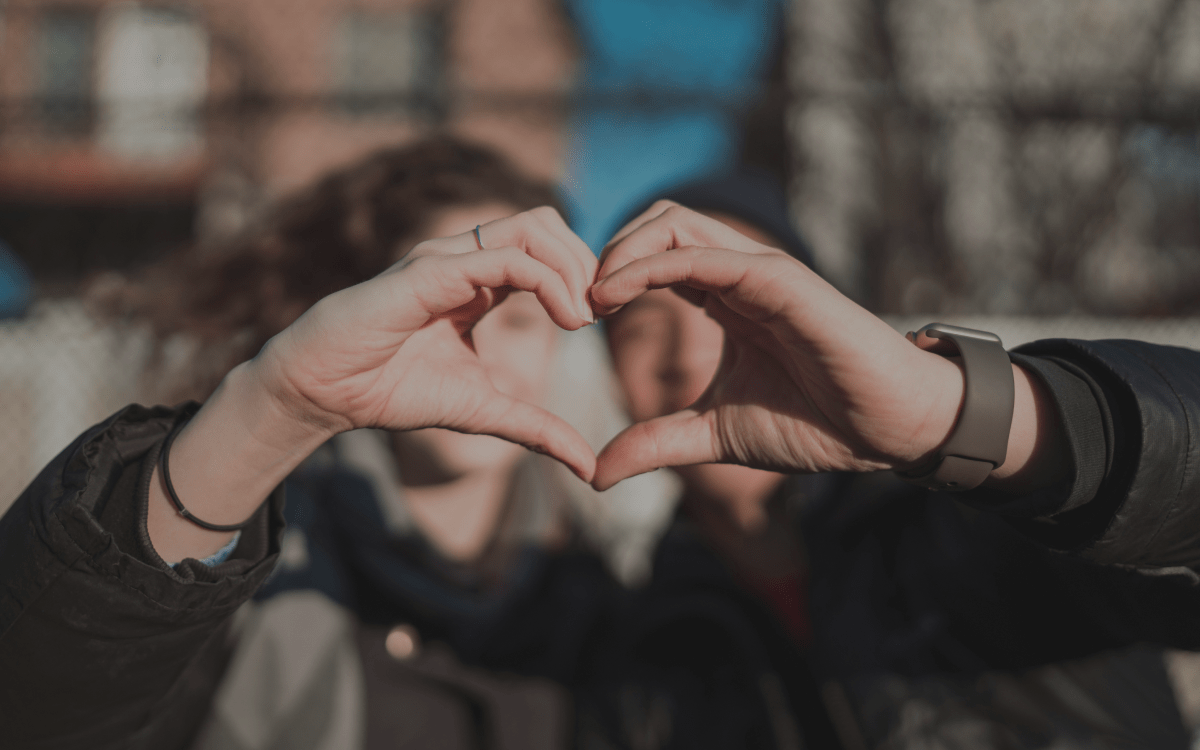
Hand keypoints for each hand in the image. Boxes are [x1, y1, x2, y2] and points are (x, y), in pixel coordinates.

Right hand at [149, 207, 598, 564]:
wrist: (324, 392)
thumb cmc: (391, 390)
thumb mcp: (483, 411)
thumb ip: (536, 428)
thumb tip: (589, 467)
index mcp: (479, 281)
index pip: (547, 249)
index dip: (583, 276)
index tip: (603, 321)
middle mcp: (465, 259)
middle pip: (547, 223)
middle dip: (586, 262)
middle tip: (602, 313)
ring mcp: (447, 258)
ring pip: (532, 227)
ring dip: (573, 266)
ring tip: (584, 316)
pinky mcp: (429, 271)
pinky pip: (503, 258)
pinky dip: (548, 281)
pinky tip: (566, 319)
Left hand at [589, 202, 968, 489]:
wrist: (885, 432)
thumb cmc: (815, 424)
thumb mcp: (714, 435)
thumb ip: (656, 443)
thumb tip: (595, 473)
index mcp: (724, 298)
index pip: (654, 256)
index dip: (609, 276)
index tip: (575, 318)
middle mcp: (739, 274)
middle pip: (659, 221)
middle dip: (608, 250)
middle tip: (577, 303)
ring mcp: (760, 272)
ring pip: (676, 222)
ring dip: (622, 250)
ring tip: (591, 297)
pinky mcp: (780, 280)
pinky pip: (705, 255)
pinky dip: (652, 265)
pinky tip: (616, 295)